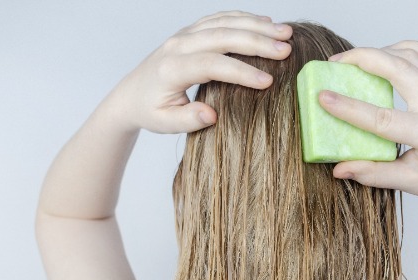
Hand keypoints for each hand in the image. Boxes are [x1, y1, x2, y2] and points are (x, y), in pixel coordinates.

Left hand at [106, 11, 292, 133]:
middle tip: (286, 50)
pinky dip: (244, 18)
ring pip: (223, 23)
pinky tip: (266, 24)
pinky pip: (219, 18)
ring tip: (285, 33)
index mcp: (172, 69)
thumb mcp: (164, 124)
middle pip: (221, 37)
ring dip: (256, 25)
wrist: (131, 94)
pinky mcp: (191, 31)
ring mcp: (184, 35)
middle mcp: (178, 45)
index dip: (240, 72)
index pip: (211, 65)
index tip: (268, 83)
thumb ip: (187, 120)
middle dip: (257, 42)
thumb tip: (212, 115)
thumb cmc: (150, 111)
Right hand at [318, 42, 417, 205]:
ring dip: (381, 51)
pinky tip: (386, 56)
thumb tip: (338, 168)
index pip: (383, 119)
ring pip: (412, 55)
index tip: (323, 96)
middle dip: (363, 59)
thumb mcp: (408, 183)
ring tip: (356, 61)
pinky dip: (403, 49)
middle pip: (399, 69)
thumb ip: (372, 173)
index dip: (349, 108)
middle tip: (336, 61)